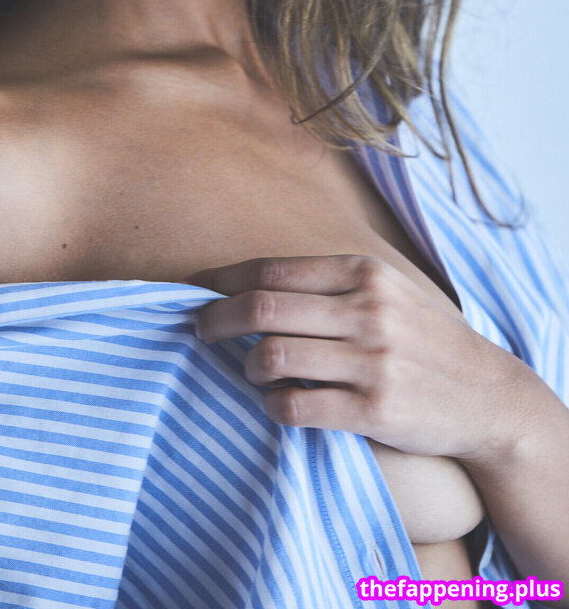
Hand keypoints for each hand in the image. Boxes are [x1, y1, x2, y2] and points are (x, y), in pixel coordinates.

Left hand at [185, 254, 538, 463]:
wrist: (487, 395)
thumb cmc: (420, 340)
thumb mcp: (386, 292)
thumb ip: (328, 286)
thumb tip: (248, 284)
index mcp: (362, 273)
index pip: (271, 269)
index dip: (222, 281)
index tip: (195, 290)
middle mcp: (366, 311)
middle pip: (261, 308)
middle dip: (215, 320)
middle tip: (199, 331)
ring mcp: (372, 362)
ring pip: (270, 357)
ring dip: (246, 367)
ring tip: (250, 372)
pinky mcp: (374, 411)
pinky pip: (295, 406)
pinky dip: (272, 405)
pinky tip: (277, 403)